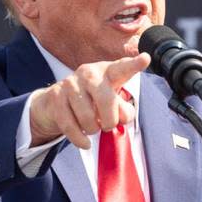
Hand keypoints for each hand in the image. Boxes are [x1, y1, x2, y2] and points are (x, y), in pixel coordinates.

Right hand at [28, 53, 150, 147]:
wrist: (55, 103)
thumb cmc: (91, 102)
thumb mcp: (111, 103)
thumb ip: (123, 110)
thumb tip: (122, 117)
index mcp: (107, 72)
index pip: (122, 68)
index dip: (134, 65)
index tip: (146, 58)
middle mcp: (88, 73)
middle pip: (106, 100)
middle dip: (110, 120)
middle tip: (108, 125)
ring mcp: (70, 83)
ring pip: (88, 117)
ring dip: (93, 129)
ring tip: (93, 127)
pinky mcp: (55, 97)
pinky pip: (70, 126)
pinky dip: (80, 139)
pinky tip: (86, 142)